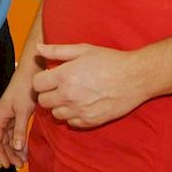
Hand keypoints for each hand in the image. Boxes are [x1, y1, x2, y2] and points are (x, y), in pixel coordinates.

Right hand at [0, 69, 35, 167]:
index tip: (8, 165)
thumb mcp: (23, 111)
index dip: (0, 153)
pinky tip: (26, 148)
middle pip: (3, 140)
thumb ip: (19, 130)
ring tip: (24, 160)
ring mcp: (10, 115)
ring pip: (10, 137)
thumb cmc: (25, 90)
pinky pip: (16, 131)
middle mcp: (2, 117)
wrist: (31, 74)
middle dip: (10, 153)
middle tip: (20, 165)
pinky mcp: (18, 113)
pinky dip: (20, 140)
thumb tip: (16, 148)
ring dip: (15, 149)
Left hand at [32, 43, 147, 128]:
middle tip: (59, 86)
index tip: (50, 77)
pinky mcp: (90, 121)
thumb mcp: (82, 50)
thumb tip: (38, 48)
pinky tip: (81, 104)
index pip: (36, 85)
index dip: (41, 80)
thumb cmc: (109, 60)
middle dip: (48, 93)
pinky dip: (72, 115)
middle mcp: (69, 96)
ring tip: (71, 96)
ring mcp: (79, 111)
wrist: (135, 77)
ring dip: (59, 106)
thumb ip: (57, 51)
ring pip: (55, 114)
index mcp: (64, 76)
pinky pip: (71, 123)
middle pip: (43, 101)